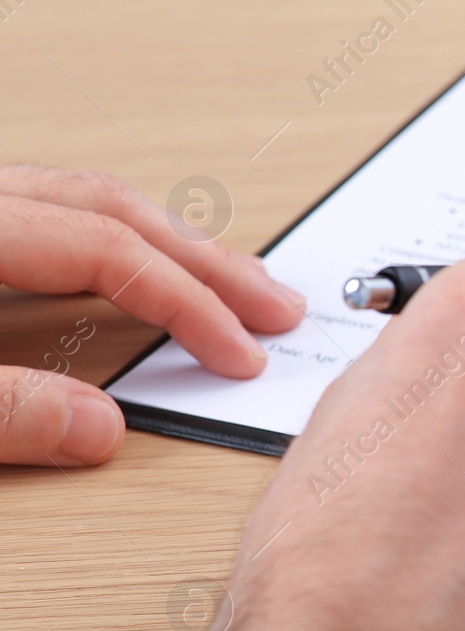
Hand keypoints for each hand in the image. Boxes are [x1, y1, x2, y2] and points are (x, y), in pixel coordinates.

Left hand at [0, 166, 304, 465]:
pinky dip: (113, 241)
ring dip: (168, 244)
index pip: (110, 250)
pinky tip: (131, 273)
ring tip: (228, 284)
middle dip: (208, 264)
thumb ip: (4, 409)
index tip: (238, 354)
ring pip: (84, 200)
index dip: (188, 304)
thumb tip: (100, 429)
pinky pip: (53, 212)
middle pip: (113, 208)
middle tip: (273, 306)